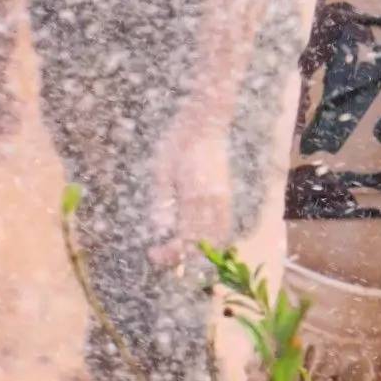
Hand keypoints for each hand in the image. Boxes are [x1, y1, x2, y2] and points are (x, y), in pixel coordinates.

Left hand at [148, 122, 231, 270]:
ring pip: (219, 238)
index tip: (153, 253)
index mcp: (196, 196)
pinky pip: (225, 226)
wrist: (204, 122)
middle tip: (161, 256)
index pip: (186, 238)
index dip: (170, 253)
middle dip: (184, 257)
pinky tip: (200, 240)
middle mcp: (214, 202)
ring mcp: (224, 199)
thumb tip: (159, 230)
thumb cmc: (177, 142)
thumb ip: (161, 201)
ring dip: (202, 252)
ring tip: (180, 253)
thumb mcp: (160, 169)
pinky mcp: (226, 195)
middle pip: (204, 244)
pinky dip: (215, 239)